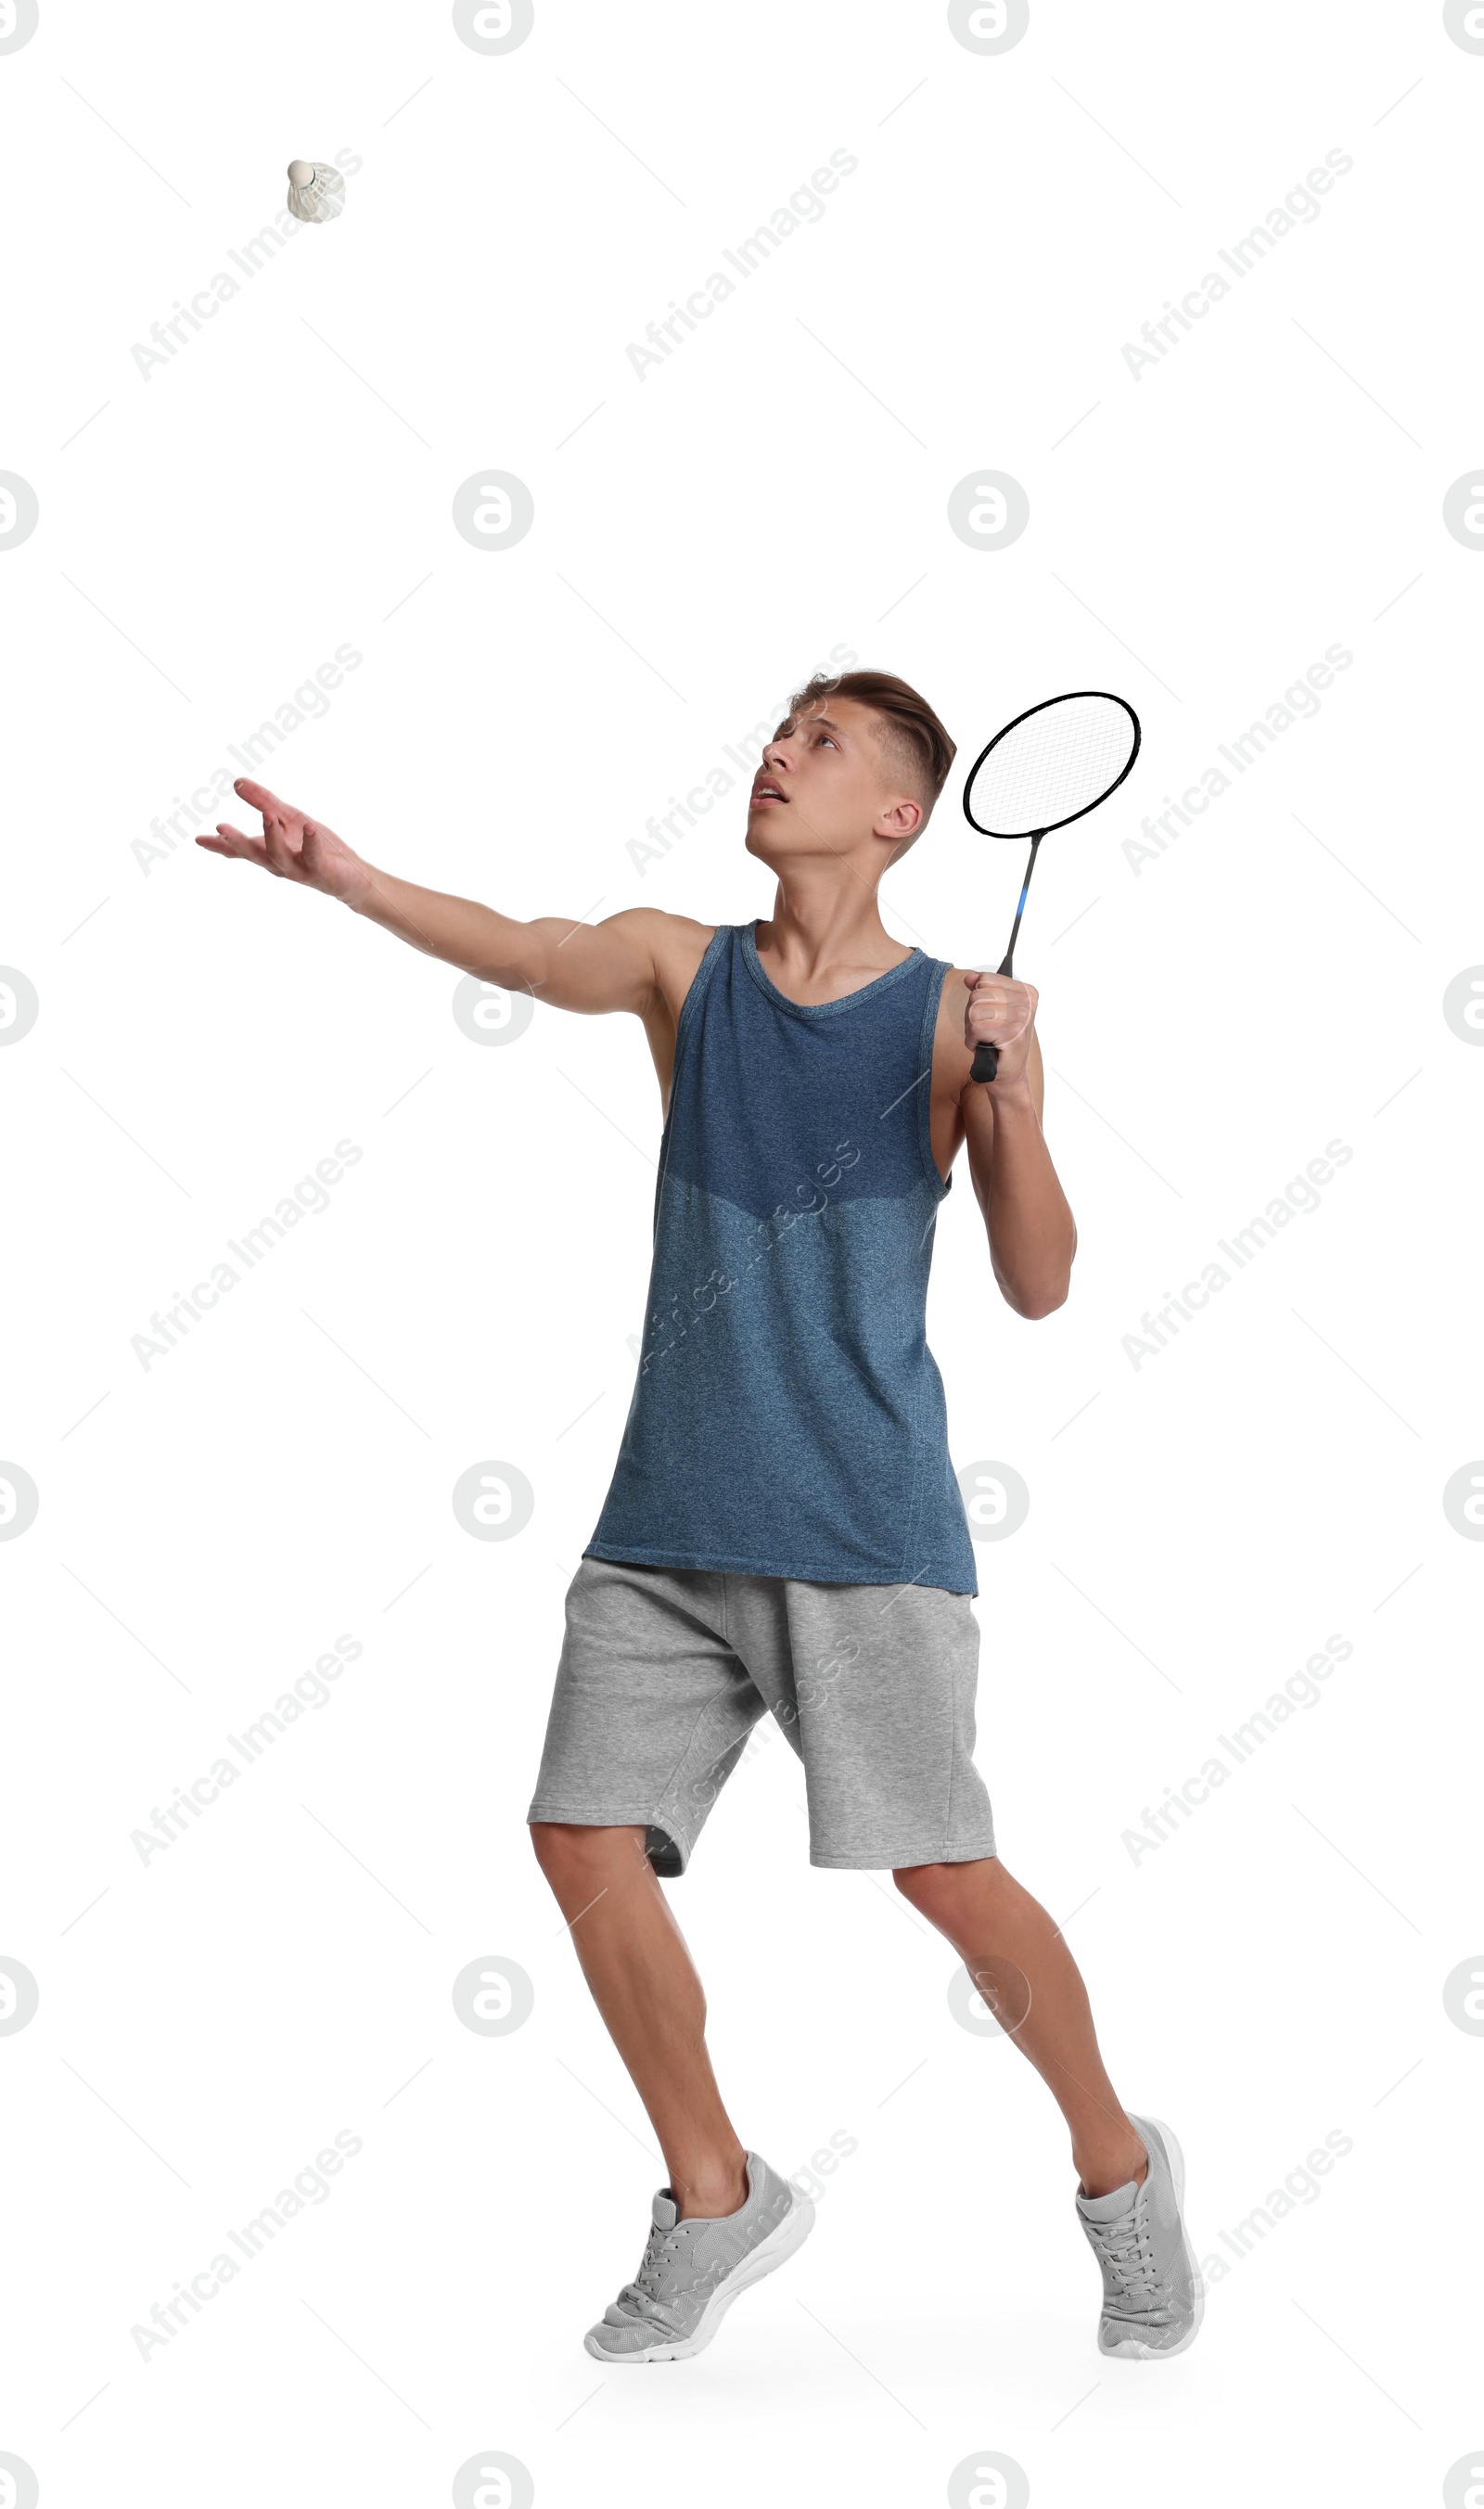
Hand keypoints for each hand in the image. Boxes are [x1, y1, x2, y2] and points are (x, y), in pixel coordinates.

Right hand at [196, 778, 370, 906]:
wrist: (351, 875)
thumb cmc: (316, 847)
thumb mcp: (288, 818)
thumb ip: (262, 801)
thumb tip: (236, 782)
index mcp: (268, 851)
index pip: (239, 849)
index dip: (219, 844)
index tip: (198, 839)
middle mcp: (279, 863)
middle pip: (254, 854)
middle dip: (237, 842)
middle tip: (221, 827)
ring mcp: (299, 868)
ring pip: (279, 856)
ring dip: (271, 836)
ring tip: (266, 815)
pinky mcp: (320, 870)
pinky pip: (313, 856)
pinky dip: (309, 842)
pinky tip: (307, 827)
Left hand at [963, 970, 1037, 1087]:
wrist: (1007, 1074)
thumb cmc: (999, 1043)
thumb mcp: (990, 1010)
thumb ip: (980, 990)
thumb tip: (970, 977)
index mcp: (1026, 991)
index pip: (985, 979)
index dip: (977, 999)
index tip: (990, 1015)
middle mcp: (1027, 1002)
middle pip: (977, 995)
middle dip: (972, 1016)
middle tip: (986, 1031)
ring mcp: (1022, 1017)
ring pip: (974, 1011)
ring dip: (972, 1029)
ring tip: (986, 1038)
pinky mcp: (1012, 1033)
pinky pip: (976, 1028)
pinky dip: (973, 1040)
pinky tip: (985, 1046)